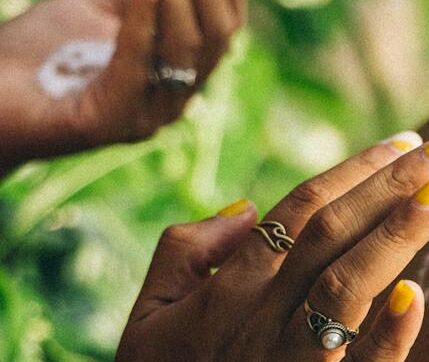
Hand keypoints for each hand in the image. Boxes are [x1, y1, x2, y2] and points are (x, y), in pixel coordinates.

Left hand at [0, 0, 244, 172]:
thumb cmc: (40, 52)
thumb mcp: (97, 6)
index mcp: (181, 72)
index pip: (225, 24)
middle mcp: (175, 98)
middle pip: (218, 36)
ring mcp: (148, 115)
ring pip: (187, 49)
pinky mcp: (112, 122)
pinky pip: (137, 63)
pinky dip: (141, 19)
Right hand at [46, 131, 428, 361]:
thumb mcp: (146, 315)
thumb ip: (188, 249)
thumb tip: (247, 206)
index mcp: (226, 289)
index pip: (300, 208)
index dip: (357, 171)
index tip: (406, 144)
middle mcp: (258, 319)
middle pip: (334, 233)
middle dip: (395, 186)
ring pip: (347, 288)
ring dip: (399, 236)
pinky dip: (386, 338)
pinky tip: (417, 299)